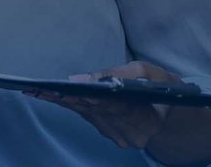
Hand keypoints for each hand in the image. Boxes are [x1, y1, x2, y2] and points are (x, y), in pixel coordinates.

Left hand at [28, 61, 177, 150]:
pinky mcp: (112, 137)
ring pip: (88, 115)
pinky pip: (89, 117)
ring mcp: (122, 138)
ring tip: (39, 91)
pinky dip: (72, 104)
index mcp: (148, 117)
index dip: (89, 96)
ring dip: (64, 102)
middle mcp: (133, 133)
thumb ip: (115, 74)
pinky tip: (52, 96)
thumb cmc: (159, 84)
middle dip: (67, 98)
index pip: (113, 105)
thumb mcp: (144, 71)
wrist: (171, 110)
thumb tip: (81, 78)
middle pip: (95, 112)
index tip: (67, 89)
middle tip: (40, 90)